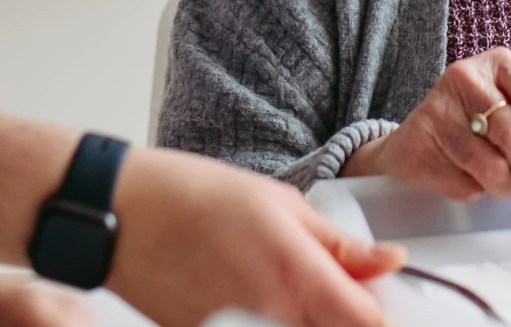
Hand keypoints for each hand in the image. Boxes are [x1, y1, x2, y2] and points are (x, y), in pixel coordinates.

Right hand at [107, 146, 404, 326]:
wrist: (120, 215)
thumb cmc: (194, 196)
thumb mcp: (281, 204)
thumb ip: (339, 245)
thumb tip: (390, 261)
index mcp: (298, 277)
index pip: (370, 324)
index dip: (380, 315)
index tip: (374, 300)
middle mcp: (273, 319)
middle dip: (342, 319)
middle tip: (330, 292)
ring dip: (305, 322)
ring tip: (281, 289)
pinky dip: (266, 324)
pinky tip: (248, 297)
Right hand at [340, 47, 510, 202]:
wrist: (418, 136)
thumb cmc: (475, 124)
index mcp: (499, 64)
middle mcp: (467, 77)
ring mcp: (439, 106)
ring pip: (491, 166)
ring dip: (504, 187)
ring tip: (501, 184)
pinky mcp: (420, 137)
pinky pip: (463, 181)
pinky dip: (474, 190)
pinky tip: (466, 176)